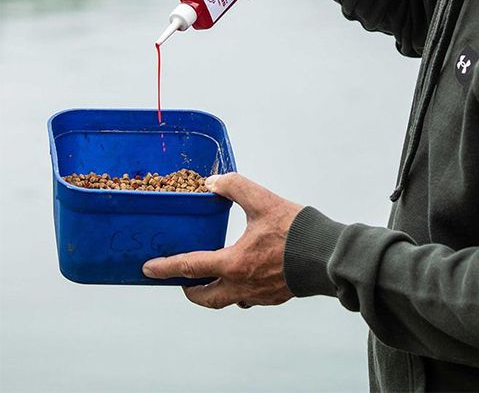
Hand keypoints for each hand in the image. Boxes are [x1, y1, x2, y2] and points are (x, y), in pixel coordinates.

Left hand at [142, 173, 302, 308]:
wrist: (327, 254)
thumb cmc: (296, 230)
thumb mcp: (263, 201)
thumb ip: (235, 187)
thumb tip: (213, 183)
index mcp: (233, 263)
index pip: (189, 267)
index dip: (165, 267)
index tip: (148, 269)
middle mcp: (242, 285)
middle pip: (206, 297)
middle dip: (191, 291)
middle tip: (184, 281)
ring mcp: (259, 295)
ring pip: (229, 300)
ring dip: (217, 292)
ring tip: (216, 278)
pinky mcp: (276, 297)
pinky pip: (250, 298)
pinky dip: (241, 290)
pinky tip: (249, 276)